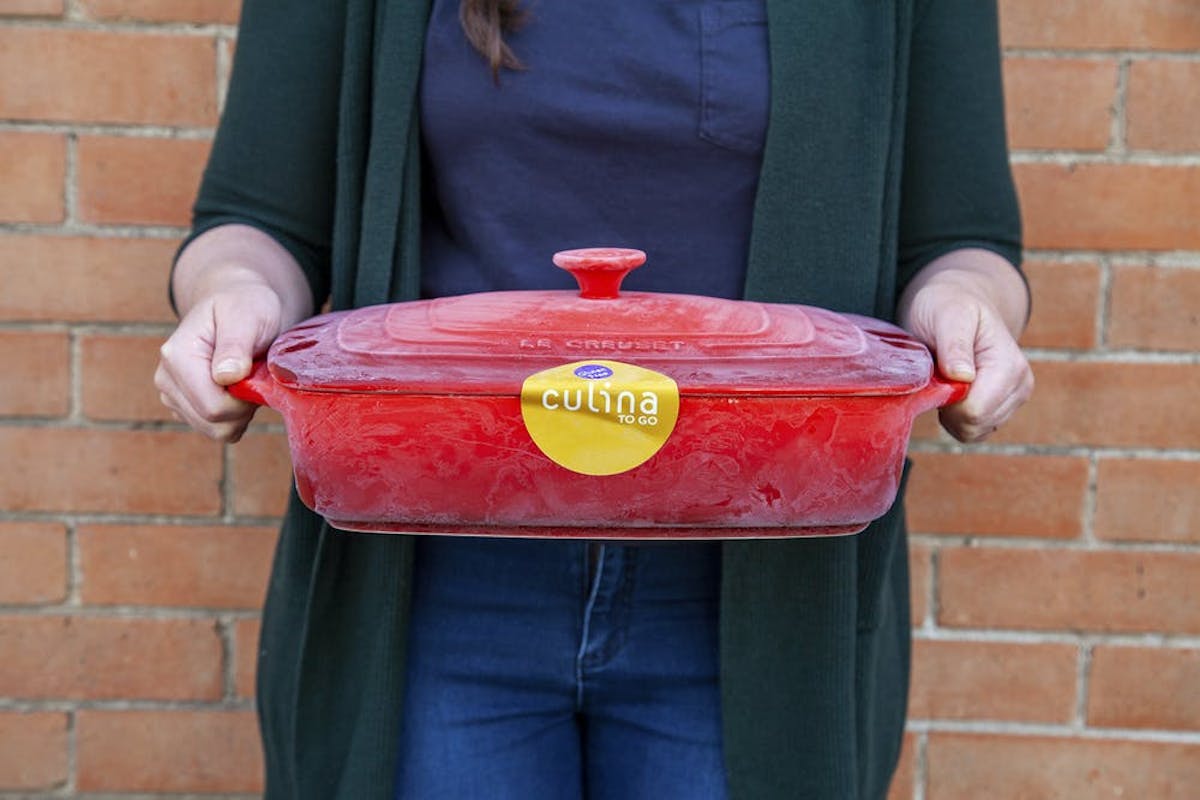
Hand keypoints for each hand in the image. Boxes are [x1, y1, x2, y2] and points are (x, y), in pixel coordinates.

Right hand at [155, 225, 315, 441]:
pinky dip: (235, 415)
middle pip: (214, 424)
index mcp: (177, 356)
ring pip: (216, 431)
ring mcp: (172, 395)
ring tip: (246, 379)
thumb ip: (236, 344)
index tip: (256, 375)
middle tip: (254, 375)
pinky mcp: (184, 406)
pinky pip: (217, 429)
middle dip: (244, 408)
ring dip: (241, 412)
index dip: (245, 401)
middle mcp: (166, 378)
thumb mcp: (247, 314)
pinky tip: (238, 389)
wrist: (236, 304)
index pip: (213, 408)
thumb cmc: (245, 305)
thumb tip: (225, 376)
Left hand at [897, 249, 1033, 442]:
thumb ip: (954, 344)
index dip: (946, 400)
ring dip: (950, 412)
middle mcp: (1020, 386)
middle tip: (939, 374)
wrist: (957, 302)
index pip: (975, 411)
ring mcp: (1013, 400)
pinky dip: (954, 418)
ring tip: (947, 378)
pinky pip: (971, 432)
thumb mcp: (948, 314)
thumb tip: (963, 376)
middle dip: (947, 407)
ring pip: (972, 432)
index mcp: (1010, 366)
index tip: (938, 373)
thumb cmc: (949, 305)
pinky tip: (952, 391)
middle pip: (973, 425)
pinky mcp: (1001, 409)